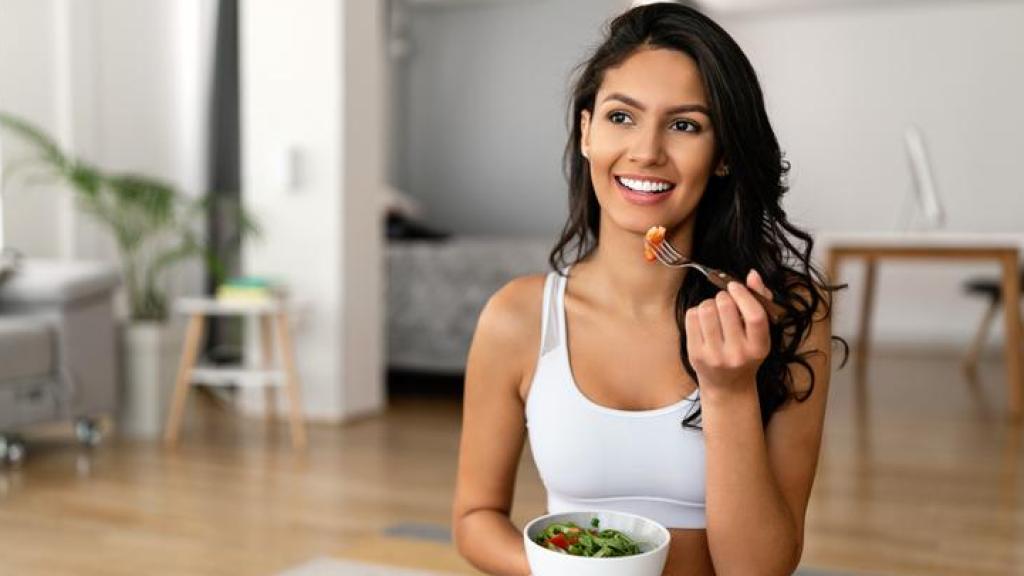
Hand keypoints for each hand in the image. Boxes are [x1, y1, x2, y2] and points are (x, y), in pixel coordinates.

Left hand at [685, 269, 771, 392]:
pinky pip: (692, 317)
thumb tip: (752, 275)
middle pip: (726, 307)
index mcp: (759, 347)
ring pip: (706, 309)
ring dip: (709, 303)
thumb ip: (760, 301)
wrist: (728, 385)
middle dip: (723, 297)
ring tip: (714, 312)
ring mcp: (714, 356)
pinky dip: (697, 312)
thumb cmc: (746, 352)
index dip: (743, 295)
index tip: (735, 286)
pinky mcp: (695, 354)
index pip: (754, 315)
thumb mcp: (760, 332)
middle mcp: (738, 354)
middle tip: (725, 302)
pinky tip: (704, 322)